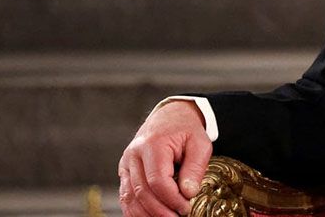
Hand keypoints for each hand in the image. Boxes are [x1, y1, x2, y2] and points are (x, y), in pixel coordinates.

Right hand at [118, 100, 212, 215]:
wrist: (170, 117)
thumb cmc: (186, 130)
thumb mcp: (200, 144)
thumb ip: (195, 168)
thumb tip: (188, 193)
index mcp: (153, 144)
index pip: (157, 180)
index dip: (171, 199)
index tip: (186, 208)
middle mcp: (134, 154)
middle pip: (142, 191)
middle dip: (160, 210)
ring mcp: (126, 163)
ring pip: (130, 196)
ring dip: (147, 213)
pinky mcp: (124, 171)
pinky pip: (125, 195)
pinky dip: (135, 210)